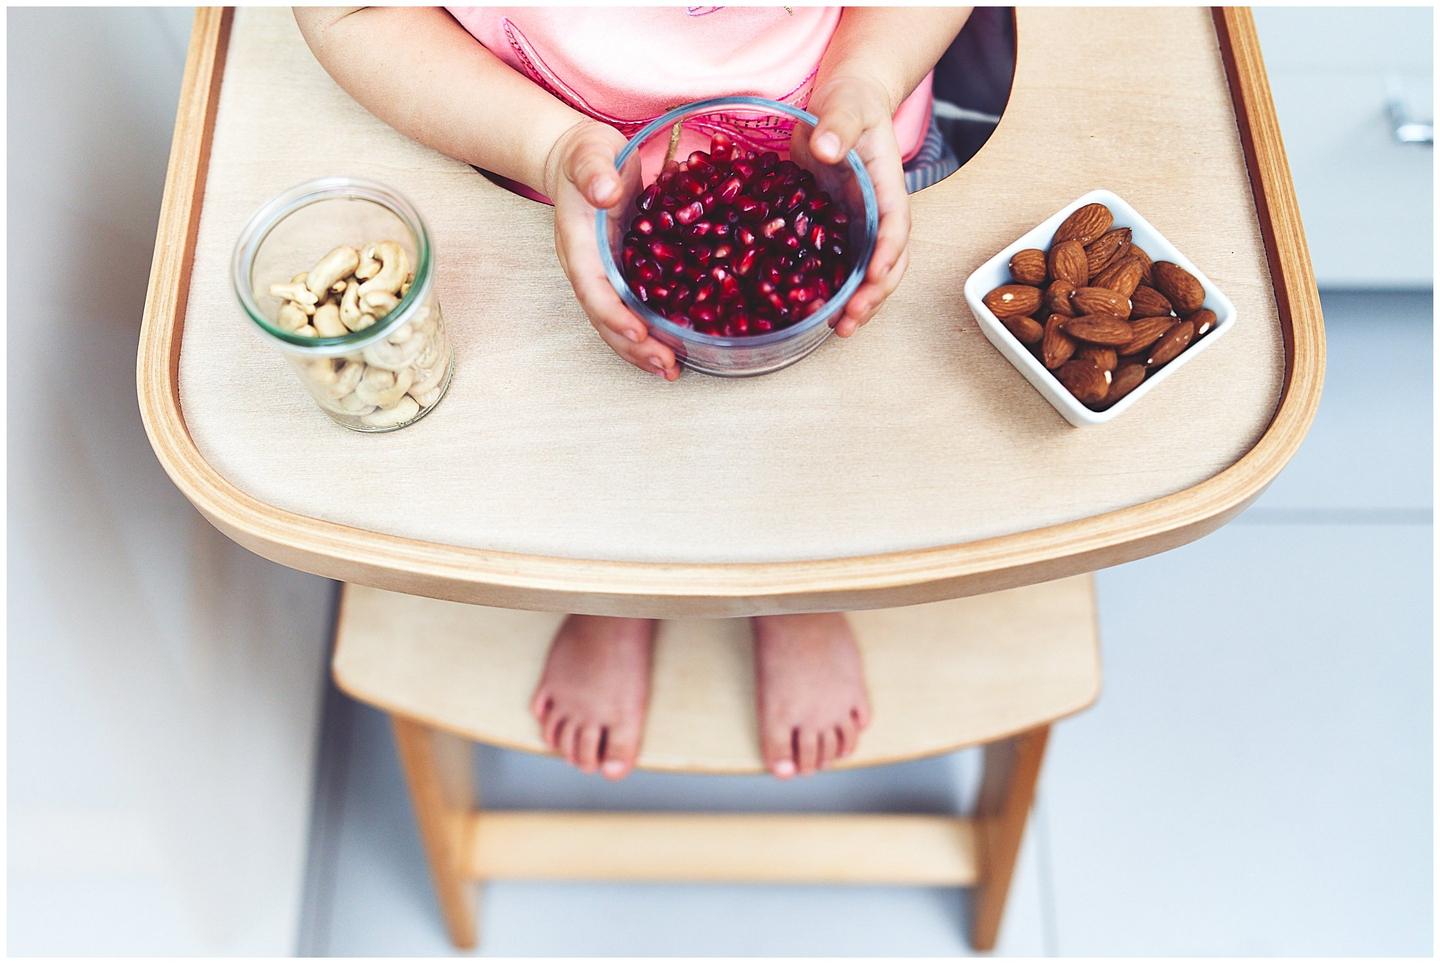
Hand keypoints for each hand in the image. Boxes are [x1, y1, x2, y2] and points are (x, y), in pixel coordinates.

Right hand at [543, 121, 680, 380]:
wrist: (583, 160)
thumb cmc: (585, 156)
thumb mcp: (588, 153)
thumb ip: (593, 170)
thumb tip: (606, 192)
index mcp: (579, 246)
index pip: (593, 288)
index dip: (614, 315)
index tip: (638, 334)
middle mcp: (592, 270)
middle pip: (607, 319)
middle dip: (635, 348)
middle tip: (667, 367)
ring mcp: (609, 277)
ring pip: (623, 323)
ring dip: (646, 351)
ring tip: (673, 370)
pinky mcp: (629, 276)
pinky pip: (641, 309)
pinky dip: (658, 332)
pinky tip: (684, 348)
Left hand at [806, 74, 911, 337]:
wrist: (844, 101)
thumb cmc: (852, 101)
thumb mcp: (846, 105)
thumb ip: (837, 125)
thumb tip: (826, 147)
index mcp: (888, 188)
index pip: (895, 227)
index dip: (887, 254)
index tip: (875, 275)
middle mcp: (878, 215)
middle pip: (887, 264)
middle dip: (873, 296)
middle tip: (851, 322)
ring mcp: (858, 226)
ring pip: (866, 273)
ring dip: (857, 303)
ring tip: (839, 329)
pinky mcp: (836, 231)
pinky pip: (836, 265)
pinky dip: (830, 290)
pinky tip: (812, 311)